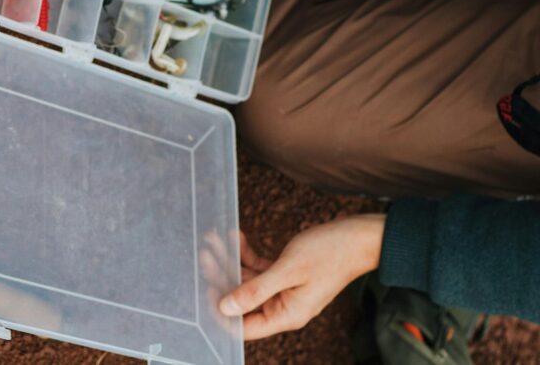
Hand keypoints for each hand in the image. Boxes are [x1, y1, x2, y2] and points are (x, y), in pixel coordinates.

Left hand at [220, 215, 385, 339]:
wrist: (360, 236)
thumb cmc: (330, 253)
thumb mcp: (288, 270)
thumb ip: (255, 290)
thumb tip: (225, 308)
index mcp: (286, 315)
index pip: (244, 326)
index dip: (222, 313)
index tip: (202, 291)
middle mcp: (284, 306)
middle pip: (243, 300)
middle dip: (222, 277)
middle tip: (204, 253)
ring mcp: (285, 289)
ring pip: (248, 280)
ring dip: (231, 260)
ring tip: (214, 239)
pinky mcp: (286, 273)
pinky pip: (259, 268)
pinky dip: (246, 253)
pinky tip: (236, 236)